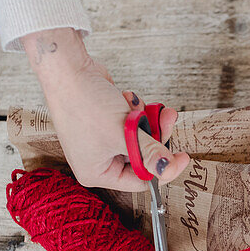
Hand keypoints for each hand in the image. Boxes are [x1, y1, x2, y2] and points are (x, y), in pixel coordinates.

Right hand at [21, 28, 189, 190]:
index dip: (162, 169)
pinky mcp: (108, 122)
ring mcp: (103, 140)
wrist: (68, 69)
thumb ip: (149, 153)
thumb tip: (169, 169)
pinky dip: (135, 110)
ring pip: (141, 137)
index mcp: (96, 173)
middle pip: (143, 157)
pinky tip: (126, 98)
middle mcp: (99, 159)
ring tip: (142, 105)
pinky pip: (133, 123)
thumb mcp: (122, 133)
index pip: (139, 181)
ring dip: (146, 119)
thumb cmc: (83, 102)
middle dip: (155, 136)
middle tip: (167, 119)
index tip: (181, 156)